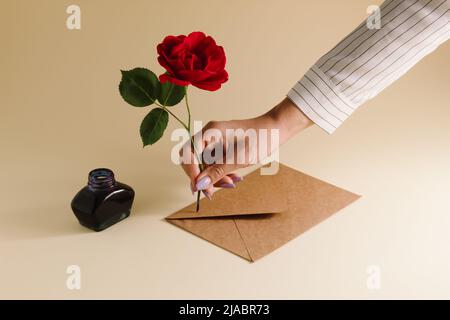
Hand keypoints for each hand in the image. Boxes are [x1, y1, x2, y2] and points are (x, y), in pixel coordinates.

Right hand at [180, 98, 312, 198]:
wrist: (275, 131)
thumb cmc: (260, 138)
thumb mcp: (238, 158)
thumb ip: (217, 172)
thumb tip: (199, 185)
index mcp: (210, 132)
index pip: (188, 153)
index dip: (191, 172)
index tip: (198, 188)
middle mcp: (208, 136)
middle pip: (193, 161)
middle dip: (203, 178)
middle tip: (213, 192)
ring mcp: (214, 143)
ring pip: (205, 167)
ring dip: (215, 178)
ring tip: (232, 183)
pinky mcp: (221, 150)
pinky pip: (214, 166)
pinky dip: (222, 175)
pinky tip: (235, 179)